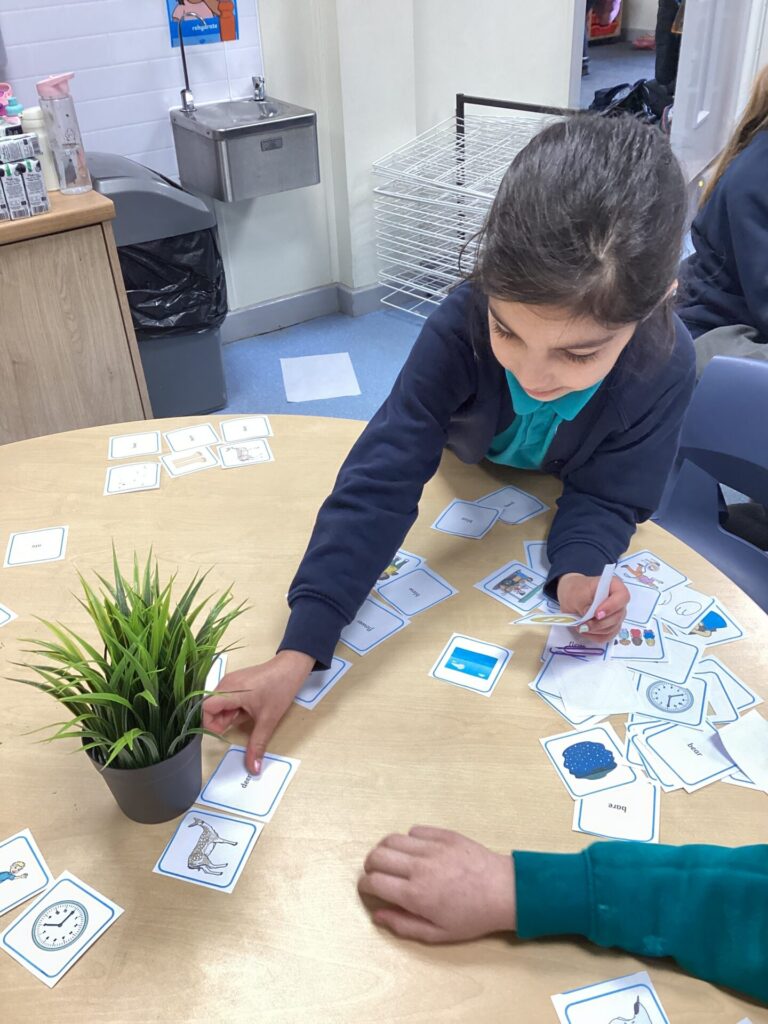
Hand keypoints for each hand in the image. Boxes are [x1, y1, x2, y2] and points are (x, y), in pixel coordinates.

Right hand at [203, 650, 313, 772]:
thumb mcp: (268, 720)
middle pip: (211, 707)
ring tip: (247, 715)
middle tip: (241, 722)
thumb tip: (253, 769)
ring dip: (229, 715)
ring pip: (219, 703)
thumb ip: (257, 745)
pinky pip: (227, 697)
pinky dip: (234, 707)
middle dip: (222, 721)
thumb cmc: (280, 688)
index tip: (224, 731)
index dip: (210, 723)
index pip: (205, 708)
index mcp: (230, 690)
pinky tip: (248, 709)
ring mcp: (231, 681)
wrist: (292, 667)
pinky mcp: (236, 681)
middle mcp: (226, 683)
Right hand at [358, 827, 516, 942]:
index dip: (364, 884)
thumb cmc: (472, 917)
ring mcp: (432, 847)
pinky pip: (415, 830)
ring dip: (385, 849)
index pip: (374, 881)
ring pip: (392, 839)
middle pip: (377, 855)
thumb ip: (404, 925)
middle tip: (376, 874)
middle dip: (369, 865)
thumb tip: (377, 914)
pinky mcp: (444, 834)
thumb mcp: (438, 934)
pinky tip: (415, 851)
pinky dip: (408, 840)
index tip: (367, 888)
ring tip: (391, 860)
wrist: (504, 891)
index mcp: (416, 894)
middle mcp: (419, 867)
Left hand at [557, 572, 628, 639]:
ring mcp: (617, 615)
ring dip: (595, 630)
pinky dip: (595, 636)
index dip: (612, 606)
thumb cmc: (576, 591)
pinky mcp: (612, 627)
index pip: (622, 596)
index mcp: (614, 586)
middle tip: (583, 625)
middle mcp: (619, 602)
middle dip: (599, 623)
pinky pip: (608, 636)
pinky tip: (585, 631)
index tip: (597, 614)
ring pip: (613, 628)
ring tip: (580, 626)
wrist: (571, 597)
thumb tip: (592, 619)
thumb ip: (586, 605)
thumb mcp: (577, 595)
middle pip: (617, 616)